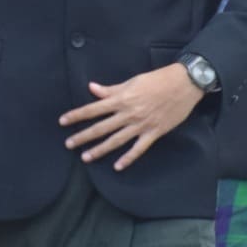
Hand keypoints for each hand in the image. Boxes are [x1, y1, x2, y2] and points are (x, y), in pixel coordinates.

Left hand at [61, 64, 204, 171]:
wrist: (183, 84)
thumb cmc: (157, 80)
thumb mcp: (132, 81)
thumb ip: (111, 89)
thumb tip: (92, 88)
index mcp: (122, 99)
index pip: (93, 109)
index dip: (77, 115)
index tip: (62, 121)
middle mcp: (128, 113)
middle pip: (101, 127)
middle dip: (83, 136)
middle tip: (68, 144)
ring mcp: (141, 125)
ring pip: (116, 140)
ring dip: (100, 149)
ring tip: (86, 158)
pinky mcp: (154, 132)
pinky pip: (139, 148)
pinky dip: (128, 158)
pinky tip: (118, 166)